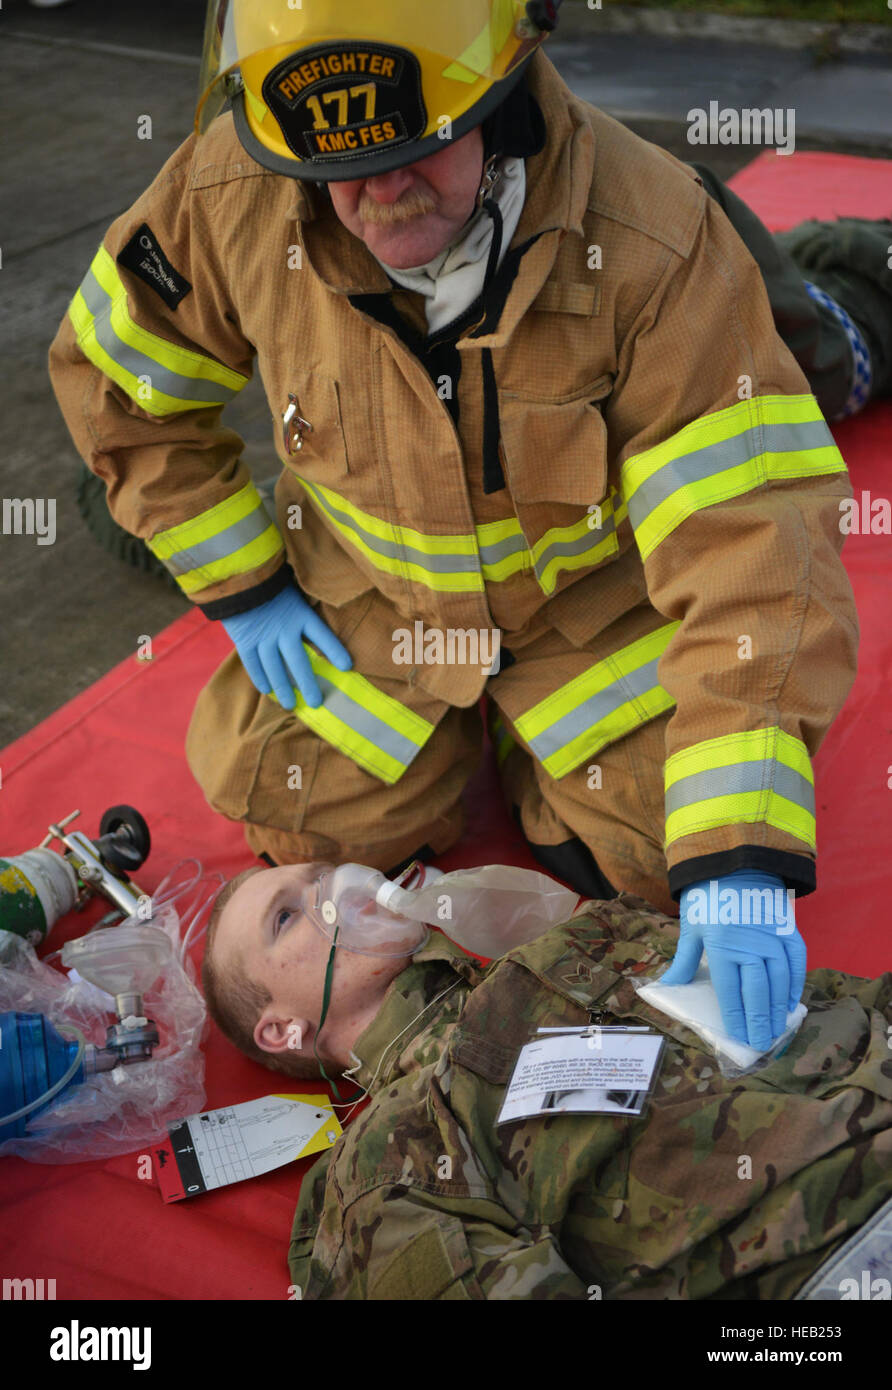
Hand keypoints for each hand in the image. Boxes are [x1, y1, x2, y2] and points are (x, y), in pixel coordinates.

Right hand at [221, 583, 351, 708]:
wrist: (237, 576)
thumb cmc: (269, 583)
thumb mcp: (292, 591)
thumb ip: (301, 611)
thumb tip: (313, 630)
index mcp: (300, 614)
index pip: (322, 635)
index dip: (335, 651)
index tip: (347, 667)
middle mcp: (284, 629)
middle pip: (298, 662)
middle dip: (308, 684)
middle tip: (316, 702)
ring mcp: (263, 637)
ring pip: (275, 668)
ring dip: (283, 689)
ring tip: (290, 704)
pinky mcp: (245, 640)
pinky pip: (253, 664)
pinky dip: (259, 678)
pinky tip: (266, 690)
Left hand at [660, 870, 805, 1050]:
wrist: (733, 862)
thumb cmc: (707, 897)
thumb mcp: (691, 927)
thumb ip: (684, 961)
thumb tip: (667, 987)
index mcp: (721, 943)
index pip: (730, 989)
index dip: (736, 1015)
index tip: (739, 1036)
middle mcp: (749, 942)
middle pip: (757, 989)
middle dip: (760, 1019)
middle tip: (761, 1042)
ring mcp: (771, 935)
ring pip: (779, 980)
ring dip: (779, 1008)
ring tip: (777, 1029)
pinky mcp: (787, 929)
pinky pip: (795, 962)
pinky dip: (794, 983)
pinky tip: (790, 1002)